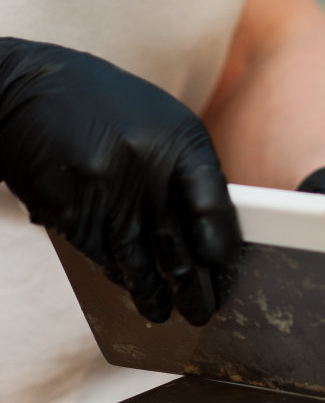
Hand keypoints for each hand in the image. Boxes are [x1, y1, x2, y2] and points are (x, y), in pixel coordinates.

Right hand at [0, 38, 241, 324]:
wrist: (21, 88)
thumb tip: (211, 232)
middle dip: (193, 287)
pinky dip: (116, 272)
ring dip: (153, 294)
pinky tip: (126, 285)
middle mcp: (148, 168)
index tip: (224, 271)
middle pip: (180, 246)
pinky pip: (101, 254)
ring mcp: (106, 192)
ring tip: (165, 313)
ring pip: (140, 261)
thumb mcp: (159, 123)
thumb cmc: (101, 106)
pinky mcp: (69, 210)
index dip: (221, 249)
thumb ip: (186, 172)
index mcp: (182, 142)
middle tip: (203, 311)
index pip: (215, 210)